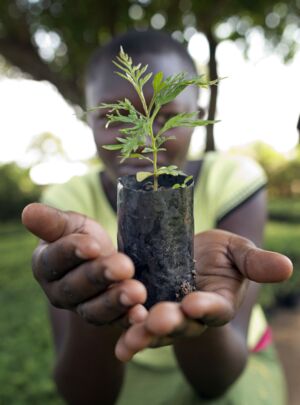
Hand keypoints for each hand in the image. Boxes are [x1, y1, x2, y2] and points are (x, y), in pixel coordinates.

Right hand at [22, 203, 146, 326]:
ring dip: (116, 301)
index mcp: (46, 265)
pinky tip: (141, 313)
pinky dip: (127, 319)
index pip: (55, 259)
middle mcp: (59, 292)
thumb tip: (28, 211)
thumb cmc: (82, 237)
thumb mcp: (70, 224)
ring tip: (137, 292)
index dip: (72, 252)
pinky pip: (114, 322)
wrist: (102, 258)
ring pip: (94, 309)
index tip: (93, 246)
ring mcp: (81, 308)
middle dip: (100, 276)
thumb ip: (52, 222)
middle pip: (76, 286)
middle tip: (124, 266)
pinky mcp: (105, 319)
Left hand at [115, 229, 292, 360]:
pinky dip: (126, 326)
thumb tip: (286, 266)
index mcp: (216, 302)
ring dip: (143, 334)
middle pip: (181, 324)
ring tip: (131, 339)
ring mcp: (165, 311)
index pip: (213, 309)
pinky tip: (116, 337)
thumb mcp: (239, 252)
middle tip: (158, 320)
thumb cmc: (221, 254)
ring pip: (155, 329)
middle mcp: (190, 315)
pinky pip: (134, 318)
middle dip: (170, 324)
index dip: (206, 308)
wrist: (191, 252)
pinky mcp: (143, 304)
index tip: (195, 304)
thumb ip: (256, 262)